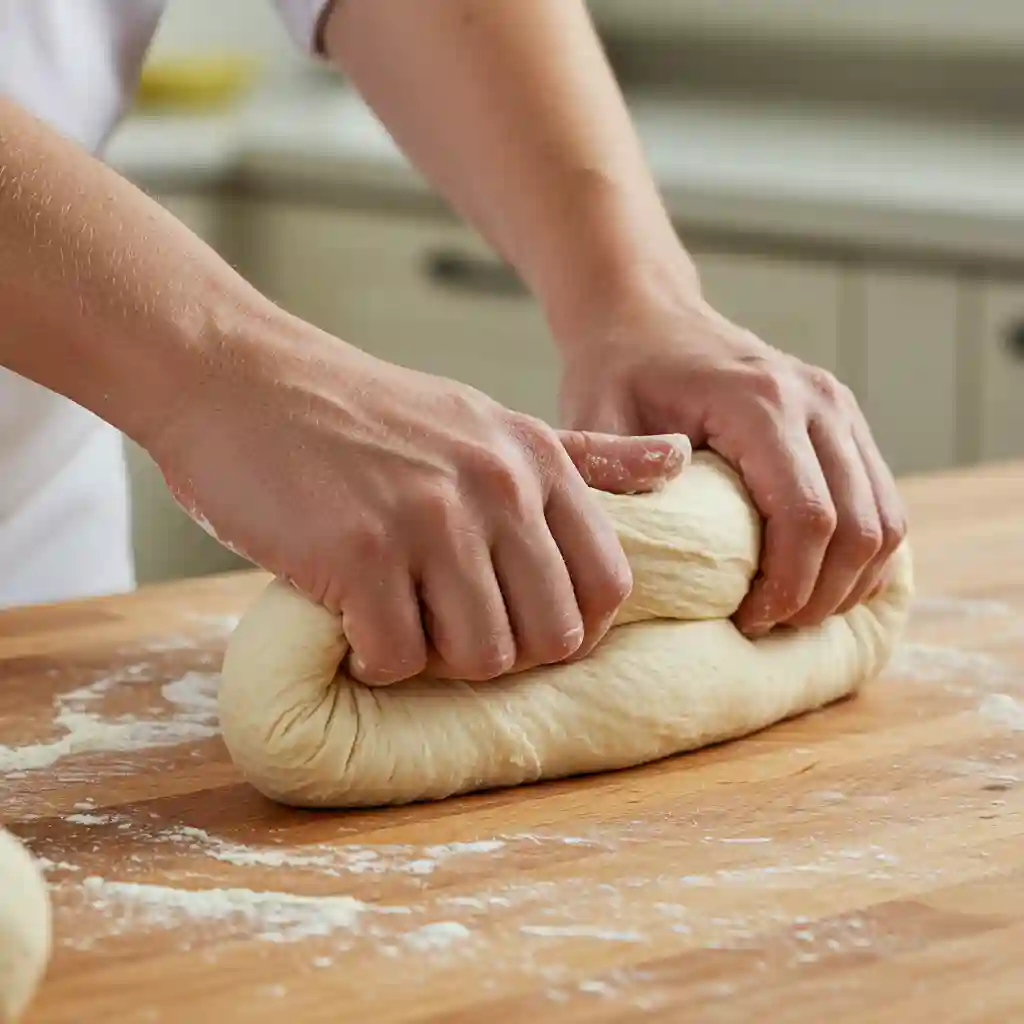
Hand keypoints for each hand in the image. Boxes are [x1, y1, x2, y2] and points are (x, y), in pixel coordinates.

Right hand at [150, 314, 687, 682]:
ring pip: (481, 658)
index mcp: (536, 461)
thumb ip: (585, 457)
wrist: (240, 381)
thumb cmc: (364, 414)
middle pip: (550, 637)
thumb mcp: (485, 421)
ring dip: (435, 654)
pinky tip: (349, 612)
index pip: (607, 586)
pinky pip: (398, 659)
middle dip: (501, 648)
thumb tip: (680, 460)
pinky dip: (373, 656)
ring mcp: (430, 520)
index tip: (513, 618)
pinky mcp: (360, 554)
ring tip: (394, 609)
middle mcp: (496, 487)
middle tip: (442, 617)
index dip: (568, 624)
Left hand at [557, 281, 906, 635]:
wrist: (648, 317)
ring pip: (886, 520)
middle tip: (767, 626)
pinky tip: (818, 580)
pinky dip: (865, 554)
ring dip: (849, 581)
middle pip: (860, 528)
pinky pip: (883, 501)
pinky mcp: (845, 421)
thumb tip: (637, 558)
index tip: (746, 620)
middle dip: (820, 595)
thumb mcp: (594, 421)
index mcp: (759, 402)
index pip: (806, 516)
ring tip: (791, 611)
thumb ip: (612, 480)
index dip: (787, 586)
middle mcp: (816, 401)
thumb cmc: (618, 374)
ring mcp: (839, 407)